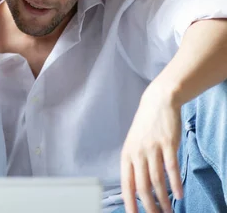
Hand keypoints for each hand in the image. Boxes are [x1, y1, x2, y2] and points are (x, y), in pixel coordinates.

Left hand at [121, 82, 182, 212]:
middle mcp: (137, 153)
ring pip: (157, 181)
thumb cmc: (145, 127)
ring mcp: (152, 148)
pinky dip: (175, 183)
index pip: (126, 184)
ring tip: (169, 211)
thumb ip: (134, 165)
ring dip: (164, 199)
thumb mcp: (134, 145)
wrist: (158, 102)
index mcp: (127, 154)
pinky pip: (171, 168)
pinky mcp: (168, 144)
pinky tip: (179, 194)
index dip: (129, 202)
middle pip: (142, 186)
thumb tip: (134, 188)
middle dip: (150, 206)